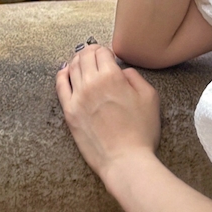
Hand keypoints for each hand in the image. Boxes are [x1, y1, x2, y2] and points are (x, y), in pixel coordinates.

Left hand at [56, 44, 160, 181]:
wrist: (125, 160)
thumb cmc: (141, 132)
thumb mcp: (150, 97)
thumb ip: (135, 77)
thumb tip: (122, 71)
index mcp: (112, 77)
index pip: (102, 52)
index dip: (105, 50)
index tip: (107, 54)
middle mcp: (92, 83)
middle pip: (85, 57)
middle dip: (90, 52)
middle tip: (94, 54)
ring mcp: (78, 98)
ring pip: (72, 68)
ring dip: (77, 60)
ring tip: (82, 60)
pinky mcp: (70, 112)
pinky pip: (60, 86)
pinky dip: (62, 74)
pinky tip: (65, 71)